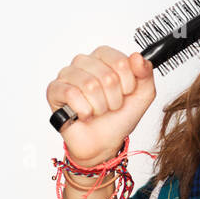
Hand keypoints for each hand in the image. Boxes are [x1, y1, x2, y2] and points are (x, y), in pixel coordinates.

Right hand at [46, 46, 156, 166]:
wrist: (103, 141)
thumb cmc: (119, 116)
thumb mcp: (143, 94)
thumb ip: (146, 73)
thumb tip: (137, 57)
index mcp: (105, 57)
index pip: (120, 61)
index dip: (128, 83)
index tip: (126, 92)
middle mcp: (84, 61)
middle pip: (107, 75)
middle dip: (114, 98)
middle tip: (111, 105)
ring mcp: (67, 74)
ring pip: (89, 85)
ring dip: (100, 106)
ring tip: (98, 110)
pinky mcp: (54, 89)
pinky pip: (72, 94)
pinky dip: (84, 110)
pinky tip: (84, 114)